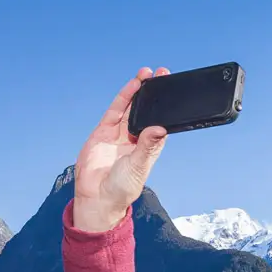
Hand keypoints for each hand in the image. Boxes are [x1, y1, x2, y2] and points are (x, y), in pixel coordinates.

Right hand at [72, 67, 169, 231]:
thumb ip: (147, 146)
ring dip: (139, 91)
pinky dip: (123, 98)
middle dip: (154, 94)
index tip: (175, 92)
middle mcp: (135, 138)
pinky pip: (115, 111)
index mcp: (149, 148)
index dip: (166, 107)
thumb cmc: (121, 188)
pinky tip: (132, 86)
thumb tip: (160, 128)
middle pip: (146, 111)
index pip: (160, 122)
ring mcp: (119, 134)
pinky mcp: (103, 132)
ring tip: (147, 74)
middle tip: (163, 74)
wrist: (96, 197)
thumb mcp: (138, 166)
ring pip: (131, 107)